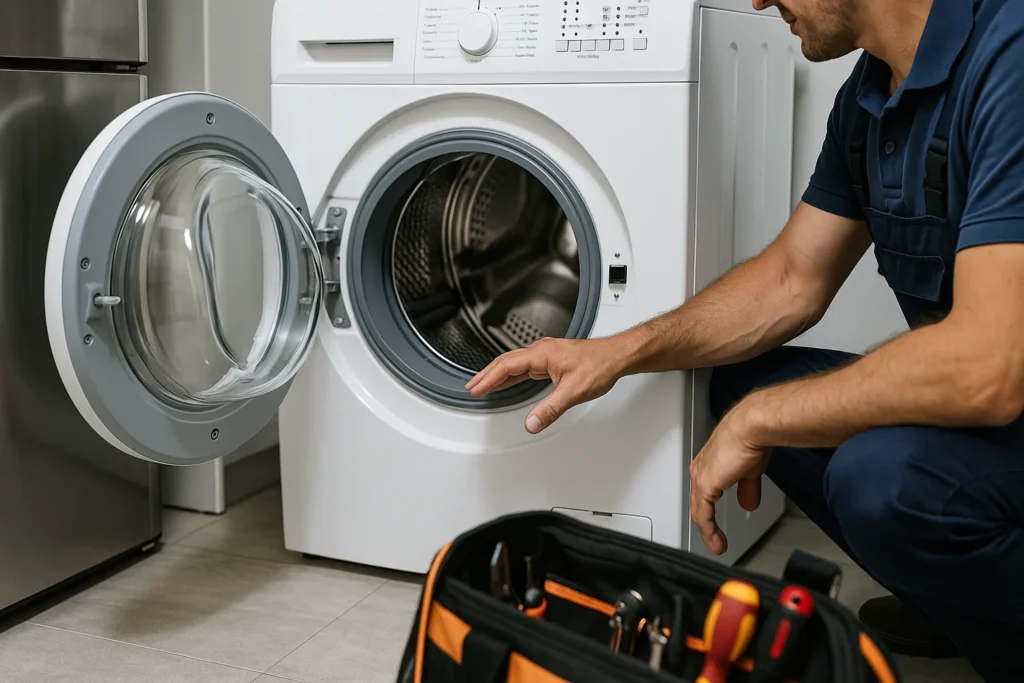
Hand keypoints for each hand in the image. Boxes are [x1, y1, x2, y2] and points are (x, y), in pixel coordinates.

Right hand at [465, 337, 626, 432]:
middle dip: (487, 375)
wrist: (617, 356)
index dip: (489, 378)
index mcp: (542, 354)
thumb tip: (532, 423)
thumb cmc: (600, 365)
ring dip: (497, 374)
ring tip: (483, 385)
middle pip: (506, 362)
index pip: (507, 366)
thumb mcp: (573, 391)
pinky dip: (512, 375)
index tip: (475, 388)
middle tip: (471, 387)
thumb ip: (550, 409)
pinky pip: (525, 366)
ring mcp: (546, 355)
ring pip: (514, 363)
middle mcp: (542, 351)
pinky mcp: (552, 360)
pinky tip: (508, 382)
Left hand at [689, 401, 770, 554]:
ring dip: (708, 532)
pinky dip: (709, 531)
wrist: (751, 428)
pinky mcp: (705, 485)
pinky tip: (716, 541)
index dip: (709, 510)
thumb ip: (747, 487)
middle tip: (715, 539)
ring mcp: (701, 478)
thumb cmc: (751, 438)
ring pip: (699, 511)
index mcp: (710, 464)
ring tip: (717, 545)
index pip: (704, 492)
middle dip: (707, 524)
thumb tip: (749, 502)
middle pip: (698, 503)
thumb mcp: (750, 470)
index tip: (716, 524)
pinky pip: (703, 514)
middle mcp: (701, 470)